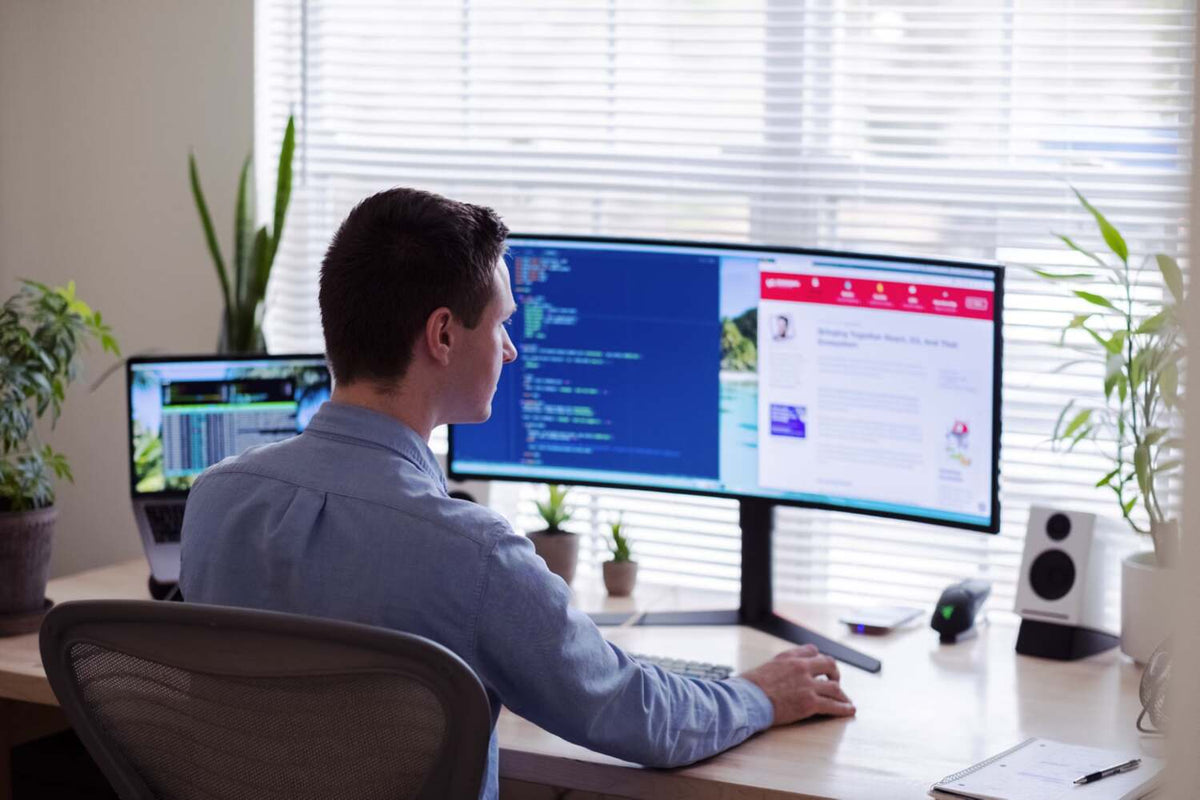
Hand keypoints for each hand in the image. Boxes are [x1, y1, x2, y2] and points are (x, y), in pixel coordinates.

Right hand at [741, 644, 855, 725]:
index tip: (821, 666)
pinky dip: (843, 709)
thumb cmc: (749, 687)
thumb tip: (778, 672)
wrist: (747, 699)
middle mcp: (801, 667)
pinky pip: (832, 705)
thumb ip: (779, 666)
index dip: (818, 659)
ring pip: (834, 687)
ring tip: (846, 700)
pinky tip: (849, 711)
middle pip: (829, 664)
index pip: (812, 651)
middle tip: (836, 681)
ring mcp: (807, 685)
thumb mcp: (765, 667)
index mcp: (789, 657)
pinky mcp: (809, 703)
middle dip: (835, 673)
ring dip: (842, 694)